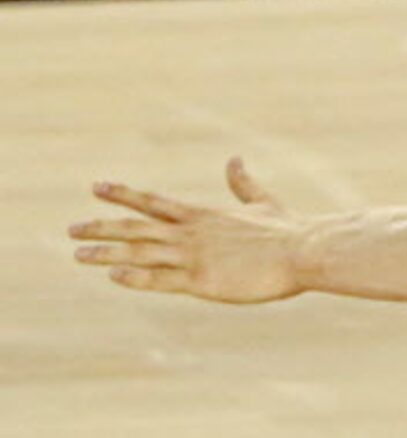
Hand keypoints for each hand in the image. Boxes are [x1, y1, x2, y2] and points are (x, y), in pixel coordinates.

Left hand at [70, 159, 303, 303]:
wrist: (303, 250)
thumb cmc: (285, 229)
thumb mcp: (261, 201)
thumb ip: (242, 184)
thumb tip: (234, 158)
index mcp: (204, 215)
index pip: (154, 202)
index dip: (124, 195)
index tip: (97, 187)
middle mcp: (192, 233)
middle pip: (138, 227)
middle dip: (103, 226)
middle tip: (71, 228)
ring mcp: (194, 256)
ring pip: (141, 252)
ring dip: (107, 251)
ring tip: (78, 254)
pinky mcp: (201, 281)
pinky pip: (160, 279)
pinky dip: (134, 276)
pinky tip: (112, 274)